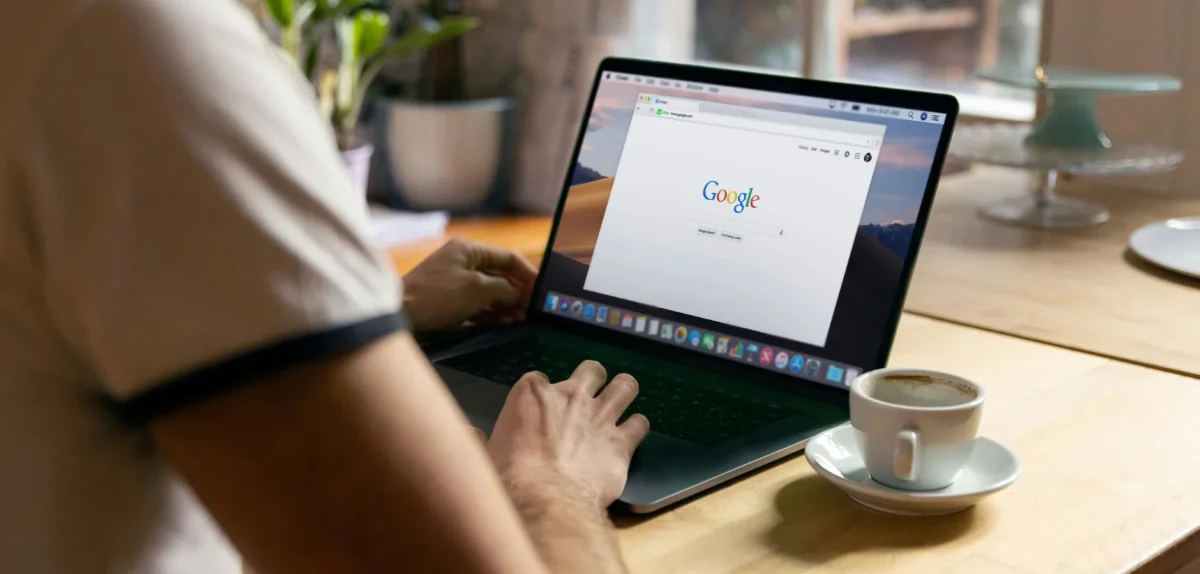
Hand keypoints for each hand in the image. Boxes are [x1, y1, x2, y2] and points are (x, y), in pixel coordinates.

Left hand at [402, 238, 536, 331]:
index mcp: (469, 250)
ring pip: (489, 291)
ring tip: (521, 319)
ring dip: (505, 305)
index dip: (528, 273)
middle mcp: (462, 261)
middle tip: (532, 310)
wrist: (400, 314)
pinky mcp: (448, 300)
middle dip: (517, 292)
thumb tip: (519, 294)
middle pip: (499, 275)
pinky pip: (476, 304)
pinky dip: (490, 313)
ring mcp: (455, 281)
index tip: (540, 291)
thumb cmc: (438, 296)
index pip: (508, 257)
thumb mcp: (478, 289)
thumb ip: (505, 289)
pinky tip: (503, 323)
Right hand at [486, 361, 650, 507]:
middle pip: (591, 370)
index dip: (542, 394)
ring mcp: (600, 416)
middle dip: (593, 379)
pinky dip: (637, 428)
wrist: (545, 501)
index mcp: (532, 393)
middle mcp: (570, 396)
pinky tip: (631, 436)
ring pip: (625, 386)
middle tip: (589, 396)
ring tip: (620, 402)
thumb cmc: (509, 477)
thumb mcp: (484, 453)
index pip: (540, 378)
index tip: (541, 410)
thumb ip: (478, 439)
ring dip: (624, 392)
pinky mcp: (622, 442)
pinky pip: (640, 423)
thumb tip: (467, 434)